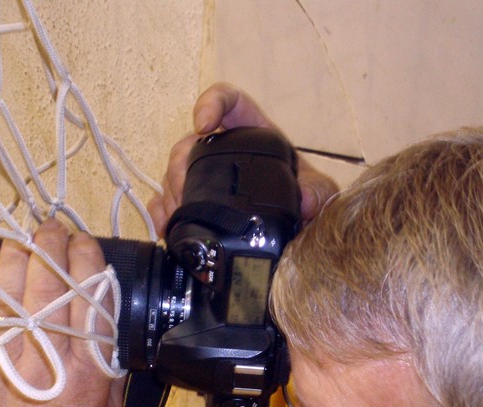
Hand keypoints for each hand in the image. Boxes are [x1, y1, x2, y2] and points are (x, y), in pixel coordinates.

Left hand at [0, 220, 124, 406]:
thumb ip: (108, 362)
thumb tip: (101, 323)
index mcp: (87, 366)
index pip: (89, 293)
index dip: (87, 258)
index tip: (85, 242)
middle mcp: (46, 356)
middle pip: (49, 282)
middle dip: (51, 244)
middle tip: (51, 227)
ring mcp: (3, 361)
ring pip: (7, 291)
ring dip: (13, 256)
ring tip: (19, 237)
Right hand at [147, 82, 339, 236]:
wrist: (299, 229)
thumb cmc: (306, 198)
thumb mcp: (319, 192)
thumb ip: (319, 193)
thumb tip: (306, 202)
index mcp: (254, 134)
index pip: (229, 101)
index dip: (211, 103)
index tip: (202, 123)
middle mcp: (225, 150)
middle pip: (190, 142)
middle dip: (180, 164)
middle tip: (183, 190)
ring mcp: (205, 176)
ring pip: (174, 172)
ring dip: (170, 191)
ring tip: (176, 214)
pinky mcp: (194, 202)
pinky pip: (168, 201)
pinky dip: (162, 212)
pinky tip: (163, 227)